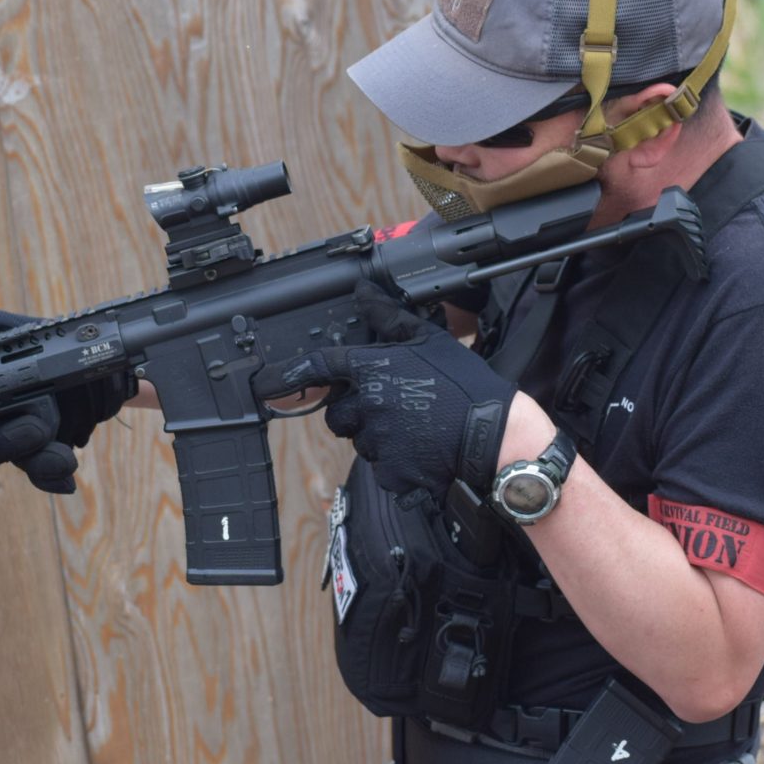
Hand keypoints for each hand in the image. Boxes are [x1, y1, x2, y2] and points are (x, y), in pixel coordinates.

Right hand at [0, 306, 129, 493]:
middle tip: (34, 430)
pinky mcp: (48, 453)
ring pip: (20, 461)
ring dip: (39, 459)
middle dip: (7, 443)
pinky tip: (67, 475)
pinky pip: (45, 473)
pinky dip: (54, 478)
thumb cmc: (49, 345)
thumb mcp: (23, 329)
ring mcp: (22, 442)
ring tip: (61, 453)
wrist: (97, 363)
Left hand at [251, 282, 514, 505]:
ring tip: (416, 429)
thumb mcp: (428, 339)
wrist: (494, 433)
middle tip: (391, 409)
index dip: (292, 375)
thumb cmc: (464, 382)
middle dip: (355, 413)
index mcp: (372, 369)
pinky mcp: (391, 473)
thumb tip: (363, 290)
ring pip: (362, 443)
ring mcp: (378, 441)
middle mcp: (367, 405)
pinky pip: (382, 470)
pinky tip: (423, 452)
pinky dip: (398, 466)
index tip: (270, 384)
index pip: (320, 368)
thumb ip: (389, 317)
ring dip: (379, 439)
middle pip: (338, 415)